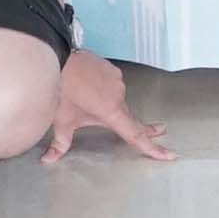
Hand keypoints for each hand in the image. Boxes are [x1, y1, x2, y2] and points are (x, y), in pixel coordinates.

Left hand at [40, 47, 169, 163]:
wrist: (57, 58)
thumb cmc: (61, 90)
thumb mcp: (61, 120)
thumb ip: (60, 143)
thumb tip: (49, 160)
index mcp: (111, 112)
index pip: (135, 135)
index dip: (152, 148)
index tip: (169, 155)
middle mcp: (119, 95)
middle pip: (130, 117)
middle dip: (144, 126)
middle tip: (160, 129)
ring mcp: (116, 80)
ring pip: (117, 99)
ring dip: (109, 105)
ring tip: (88, 102)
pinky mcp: (112, 69)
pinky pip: (112, 84)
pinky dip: (105, 90)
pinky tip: (90, 88)